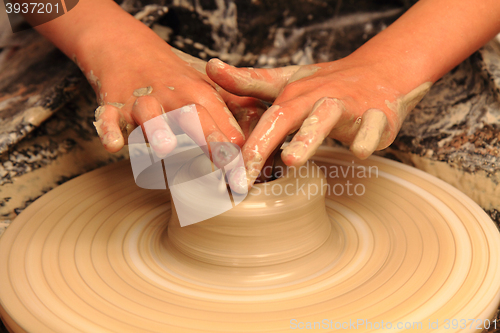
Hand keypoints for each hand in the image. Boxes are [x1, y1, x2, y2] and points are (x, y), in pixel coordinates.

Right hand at [85, 44, 265, 157]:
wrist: (128, 50)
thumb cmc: (174, 80)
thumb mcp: (206, 88)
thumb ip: (233, 112)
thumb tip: (263, 140)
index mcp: (200, 95)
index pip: (222, 122)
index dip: (235, 148)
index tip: (246, 172)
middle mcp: (172, 97)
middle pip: (192, 117)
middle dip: (209, 141)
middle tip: (224, 165)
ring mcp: (141, 101)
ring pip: (149, 115)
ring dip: (158, 130)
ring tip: (167, 149)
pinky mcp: (112, 105)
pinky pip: (107, 118)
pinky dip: (108, 130)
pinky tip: (113, 145)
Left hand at [206, 55, 430, 185]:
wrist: (380, 72)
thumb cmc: (327, 84)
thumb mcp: (288, 81)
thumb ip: (251, 81)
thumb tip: (211, 67)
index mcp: (293, 94)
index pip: (263, 119)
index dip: (242, 145)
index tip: (222, 171)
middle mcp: (315, 98)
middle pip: (286, 117)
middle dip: (263, 144)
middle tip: (243, 173)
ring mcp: (347, 105)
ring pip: (326, 118)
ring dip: (308, 137)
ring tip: (290, 159)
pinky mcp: (378, 115)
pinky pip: (372, 127)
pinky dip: (366, 138)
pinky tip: (359, 152)